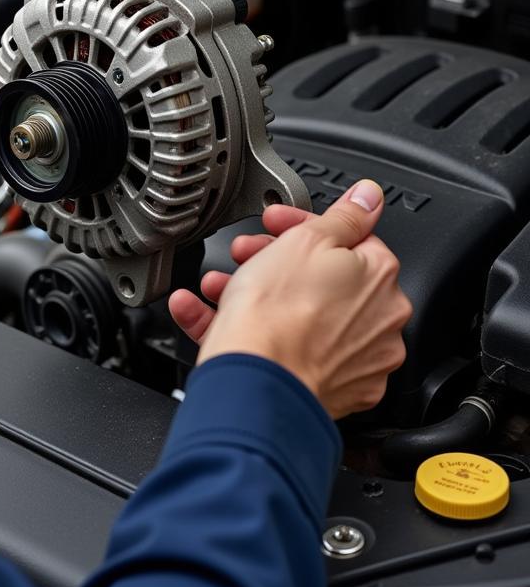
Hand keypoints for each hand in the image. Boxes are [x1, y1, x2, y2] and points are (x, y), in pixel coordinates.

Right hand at [170, 182, 410, 418]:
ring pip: (298, 316)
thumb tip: (369, 196)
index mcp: (379, 279)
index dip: (301, 226)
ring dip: (251, 295)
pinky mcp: (327, 390)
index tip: (273, 225)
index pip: (348, 238)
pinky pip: (285, 351)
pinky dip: (248, 331)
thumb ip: (343, 216)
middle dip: (273, 261)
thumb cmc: (278, 313)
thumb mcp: (306, 240)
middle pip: (321, 278)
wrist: (257, 382)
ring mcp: (355, 361)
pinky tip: (206, 314)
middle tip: (243, 256)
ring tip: (216, 288)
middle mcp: (378, 323)